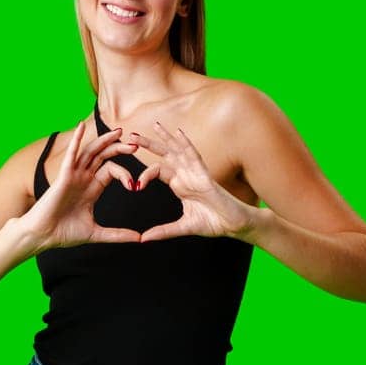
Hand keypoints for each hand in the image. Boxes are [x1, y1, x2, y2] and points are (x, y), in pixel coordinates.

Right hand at [20, 119, 141, 251]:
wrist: (44, 236)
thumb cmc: (65, 234)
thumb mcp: (97, 233)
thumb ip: (118, 234)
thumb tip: (140, 239)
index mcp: (91, 188)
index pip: (111, 171)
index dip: (125, 174)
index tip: (134, 185)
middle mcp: (83, 178)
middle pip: (103, 156)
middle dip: (119, 148)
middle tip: (135, 144)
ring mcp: (73, 175)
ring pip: (91, 151)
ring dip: (104, 140)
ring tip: (119, 132)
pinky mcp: (63, 176)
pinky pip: (71, 154)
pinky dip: (76, 139)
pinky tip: (81, 126)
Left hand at [124, 120, 252, 241]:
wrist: (234, 225)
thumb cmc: (213, 223)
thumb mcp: (182, 227)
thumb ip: (163, 231)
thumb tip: (143, 239)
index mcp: (180, 185)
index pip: (158, 171)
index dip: (145, 175)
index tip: (135, 186)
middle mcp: (186, 176)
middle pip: (165, 155)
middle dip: (149, 144)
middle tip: (131, 136)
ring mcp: (196, 173)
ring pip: (178, 151)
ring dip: (166, 139)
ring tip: (154, 126)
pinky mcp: (205, 176)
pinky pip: (195, 156)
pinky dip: (186, 144)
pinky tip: (178, 133)